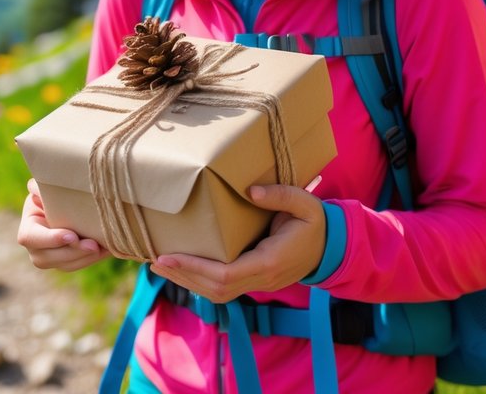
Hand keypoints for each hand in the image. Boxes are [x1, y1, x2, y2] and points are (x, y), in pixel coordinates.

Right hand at [17, 179, 108, 270]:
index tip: (71, 235)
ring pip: (66, 265)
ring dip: (85, 258)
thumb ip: (41, 186)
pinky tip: (108, 249)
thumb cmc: (56, 191)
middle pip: (47, 258)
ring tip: (104, 248)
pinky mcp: (67, 262)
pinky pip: (79, 265)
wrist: (68, 202)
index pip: (31, 238)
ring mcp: (51, 258)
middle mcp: (35, 248)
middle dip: (72, 252)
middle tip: (93, 245)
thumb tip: (35, 187)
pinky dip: (93, 258)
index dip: (51, 239)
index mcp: (28, 227)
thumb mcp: (47, 187)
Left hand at [149, 184, 325, 302]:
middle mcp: (261, 280)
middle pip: (215, 289)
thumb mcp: (305, 203)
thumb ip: (280, 196)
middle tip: (155, 261)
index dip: (194, 269)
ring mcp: (258, 285)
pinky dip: (199, 281)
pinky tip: (184, 268)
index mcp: (269, 262)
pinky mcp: (255, 282)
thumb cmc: (315, 223)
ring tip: (162, 265)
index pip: (225, 275)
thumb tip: (250, 190)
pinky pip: (223, 288)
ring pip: (216, 293)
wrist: (330, 247)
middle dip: (183, 277)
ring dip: (188, 282)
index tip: (168, 257)